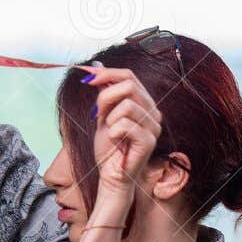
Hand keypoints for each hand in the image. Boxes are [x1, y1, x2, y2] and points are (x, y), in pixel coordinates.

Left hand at [87, 67, 161, 197]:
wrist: (111, 175)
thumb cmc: (109, 148)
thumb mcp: (103, 114)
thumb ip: (104, 92)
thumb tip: (96, 67)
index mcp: (144, 104)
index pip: (130, 76)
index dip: (107, 73)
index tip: (88, 79)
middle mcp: (153, 113)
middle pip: (129, 85)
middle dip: (106, 97)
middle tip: (97, 114)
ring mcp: (154, 128)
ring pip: (126, 105)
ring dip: (110, 119)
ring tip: (111, 133)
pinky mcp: (149, 141)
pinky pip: (124, 124)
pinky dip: (113, 132)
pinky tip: (116, 142)